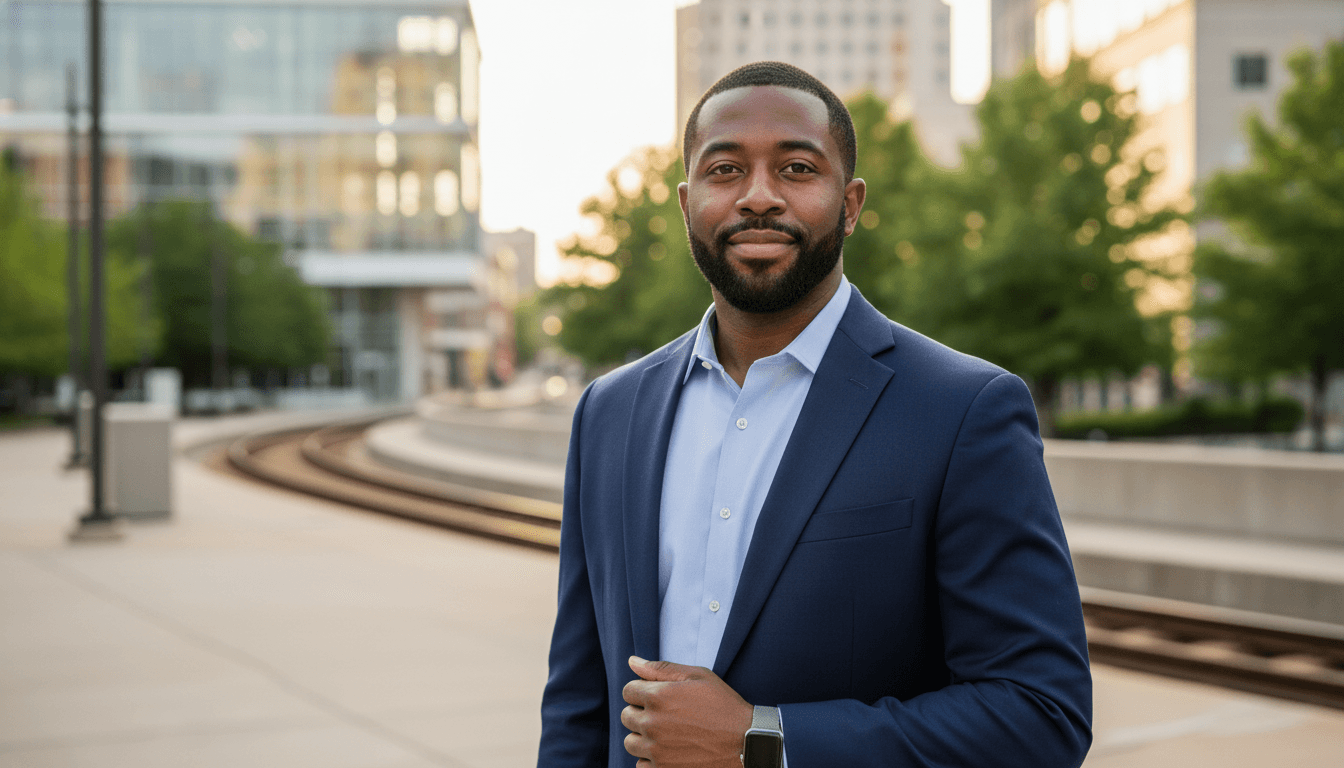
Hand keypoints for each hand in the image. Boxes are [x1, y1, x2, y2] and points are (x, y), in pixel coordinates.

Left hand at [621, 656, 753, 767]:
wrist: (746, 743)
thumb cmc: (723, 706)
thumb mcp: (698, 677)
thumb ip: (661, 668)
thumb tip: (631, 661)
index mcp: (659, 696)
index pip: (628, 691)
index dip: (642, 691)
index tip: (658, 696)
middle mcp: (652, 724)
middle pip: (626, 716)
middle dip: (641, 712)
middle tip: (665, 715)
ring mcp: (656, 750)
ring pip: (630, 742)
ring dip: (643, 737)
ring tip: (666, 734)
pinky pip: (640, 764)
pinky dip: (650, 759)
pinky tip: (669, 751)